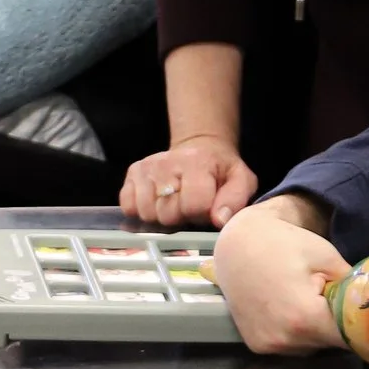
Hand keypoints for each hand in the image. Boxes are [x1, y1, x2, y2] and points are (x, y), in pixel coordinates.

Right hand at [120, 135, 261, 227]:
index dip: (201, 214)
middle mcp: (167, 162)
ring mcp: (146, 167)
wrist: (199, 148)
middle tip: (189, 207)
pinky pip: (128, 207)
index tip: (206, 208)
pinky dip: (141, 211)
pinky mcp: (132, 173)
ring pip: (146, 213)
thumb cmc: (220, 170)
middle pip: (167, 214)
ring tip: (175, 204)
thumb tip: (219, 220)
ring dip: (161, 216)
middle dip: (180, 217)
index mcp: (197, 162)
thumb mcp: (240, 180)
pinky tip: (157, 202)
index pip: (192, 205)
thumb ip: (235, 200)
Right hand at [212, 196, 347, 354]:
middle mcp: (285, 340)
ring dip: (317, 331)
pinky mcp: (257, 346)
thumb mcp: (327, 257)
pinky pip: (290, 346)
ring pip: (310, 347)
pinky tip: (290, 308)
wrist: (237, 244)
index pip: (349, 337)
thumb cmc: (285, 244)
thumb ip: (353, 286)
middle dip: (338, 327)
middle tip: (338, 302)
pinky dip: (297, 332)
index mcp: (305, 318)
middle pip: (329, 344)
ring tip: (310, 301)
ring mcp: (268, 346)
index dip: (362, 327)